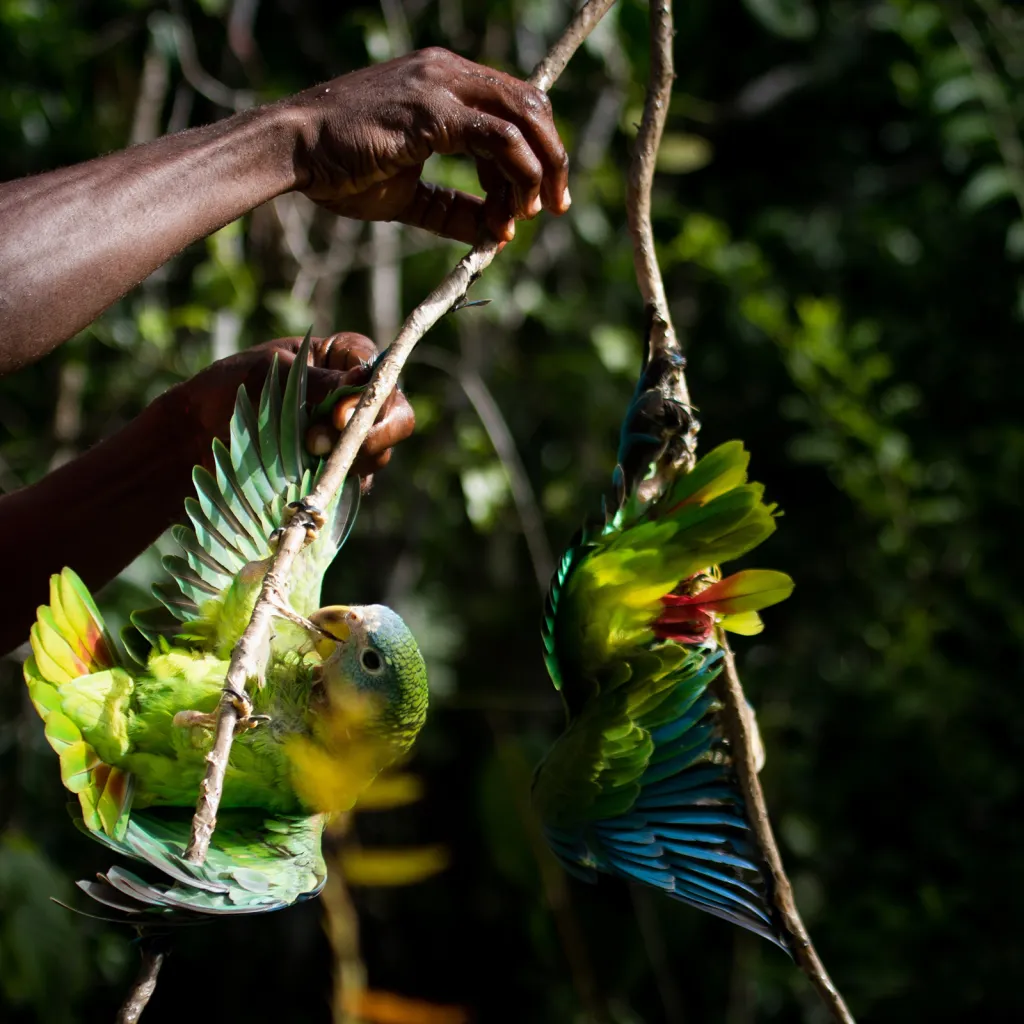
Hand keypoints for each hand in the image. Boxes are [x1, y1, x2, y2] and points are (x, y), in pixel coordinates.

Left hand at [171, 333, 414, 476]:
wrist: (195, 436)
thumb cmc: (229, 388)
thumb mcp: (269, 372)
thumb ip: (316, 380)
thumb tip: (361, 380)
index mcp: (343, 359)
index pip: (382, 374)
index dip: (372, 398)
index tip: (338, 417)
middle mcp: (354, 398)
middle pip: (395, 418)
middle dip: (368, 436)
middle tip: (319, 445)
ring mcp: (348, 437)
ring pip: (378, 454)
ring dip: (347, 461)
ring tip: (301, 458)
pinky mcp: (337, 470)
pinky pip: (357, 482)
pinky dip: (338, 484)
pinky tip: (308, 482)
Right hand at [285, 48, 570, 244]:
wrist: (293, 150)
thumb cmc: (340, 169)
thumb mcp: (408, 194)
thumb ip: (452, 207)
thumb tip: (492, 234)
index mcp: (444, 81)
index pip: (513, 104)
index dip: (536, 150)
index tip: (536, 198)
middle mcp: (448, 72)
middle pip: (531, 104)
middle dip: (553, 158)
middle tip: (555, 207)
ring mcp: (441, 85)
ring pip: (524, 119)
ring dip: (540, 171)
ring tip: (530, 214)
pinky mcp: (433, 110)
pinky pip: (500, 140)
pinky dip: (516, 178)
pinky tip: (509, 212)